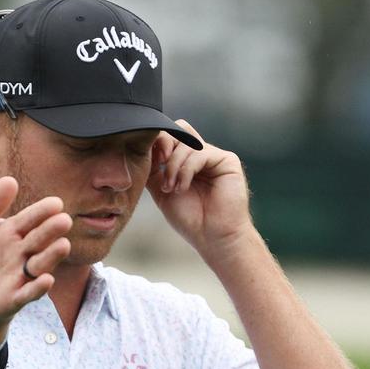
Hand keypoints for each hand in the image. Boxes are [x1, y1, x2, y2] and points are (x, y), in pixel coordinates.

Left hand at [0, 176, 71, 351]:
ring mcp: (23, 274)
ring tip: (62, 246)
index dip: (42, 212)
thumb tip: (10, 180)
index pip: (31, 219)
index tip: (56, 203)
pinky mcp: (17, 296)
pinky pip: (29, 292)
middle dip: (51, 231)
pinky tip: (46, 280)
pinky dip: (38, 288)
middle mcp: (24, 252)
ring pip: (40, 264)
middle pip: (40, 240)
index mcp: (15, 232)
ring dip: (51, 256)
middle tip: (64, 221)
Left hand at [147, 120, 256, 257]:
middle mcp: (201, 155)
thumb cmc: (190, 219)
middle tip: (158, 166)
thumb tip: (141, 150)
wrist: (212, 237)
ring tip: (170, 189)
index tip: (148, 162)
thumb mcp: (162, 191)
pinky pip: (200, 153)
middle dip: (163, 146)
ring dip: (172, 166)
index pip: (170, 136)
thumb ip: (153, 170)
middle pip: (179, 131)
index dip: (156, 143)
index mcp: (186, 161)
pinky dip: (185, 171)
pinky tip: (182, 188)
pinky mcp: (227, 161)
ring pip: (187, 143)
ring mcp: (214, 157)